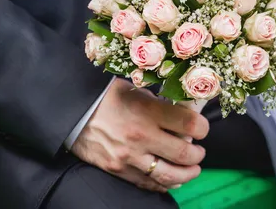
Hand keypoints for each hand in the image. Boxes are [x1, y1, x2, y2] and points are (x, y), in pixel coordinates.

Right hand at [72, 78, 208, 192]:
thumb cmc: (107, 97)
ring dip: (187, 174)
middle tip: (199, 151)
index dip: (203, 128)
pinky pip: (148, 183)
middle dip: (198, 154)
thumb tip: (183, 115)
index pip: (189, 124)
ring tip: (192, 168)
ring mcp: (129, 157)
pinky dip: (164, 184)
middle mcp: (141, 137)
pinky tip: (172, 179)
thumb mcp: (137, 92)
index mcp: (147, 112)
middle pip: (184, 154)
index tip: (202, 128)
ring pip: (169, 175)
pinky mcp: (118, 170)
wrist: (72, 112)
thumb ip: (160, 105)